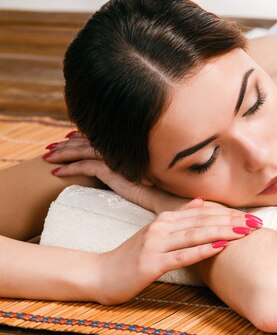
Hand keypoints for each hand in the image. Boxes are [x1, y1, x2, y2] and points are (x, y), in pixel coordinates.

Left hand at [43, 131, 178, 211]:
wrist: (169, 196)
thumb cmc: (162, 187)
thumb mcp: (143, 172)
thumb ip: (132, 165)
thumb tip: (126, 165)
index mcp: (126, 147)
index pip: (99, 137)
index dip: (82, 136)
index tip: (67, 137)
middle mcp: (120, 149)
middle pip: (87, 142)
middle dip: (66, 144)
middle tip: (50, 148)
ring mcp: (116, 158)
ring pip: (82, 151)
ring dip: (63, 154)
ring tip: (47, 158)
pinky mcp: (113, 170)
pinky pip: (86, 166)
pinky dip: (70, 168)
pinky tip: (57, 173)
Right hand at [95, 197, 263, 303]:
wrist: (100, 274)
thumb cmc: (131, 256)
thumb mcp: (155, 232)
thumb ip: (179, 217)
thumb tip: (202, 201)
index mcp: (165, 219)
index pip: (204, 214)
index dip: (229, 214)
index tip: (252, 216)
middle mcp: (161, 227)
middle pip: (203, 221)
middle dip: (232, 221)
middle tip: (257, 222)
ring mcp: (155, 244)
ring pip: (195, 235)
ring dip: (222, 232)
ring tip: (245, 231)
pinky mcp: (150, 263)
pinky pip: (181, 255)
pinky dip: (202, 250)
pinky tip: (220, 247)